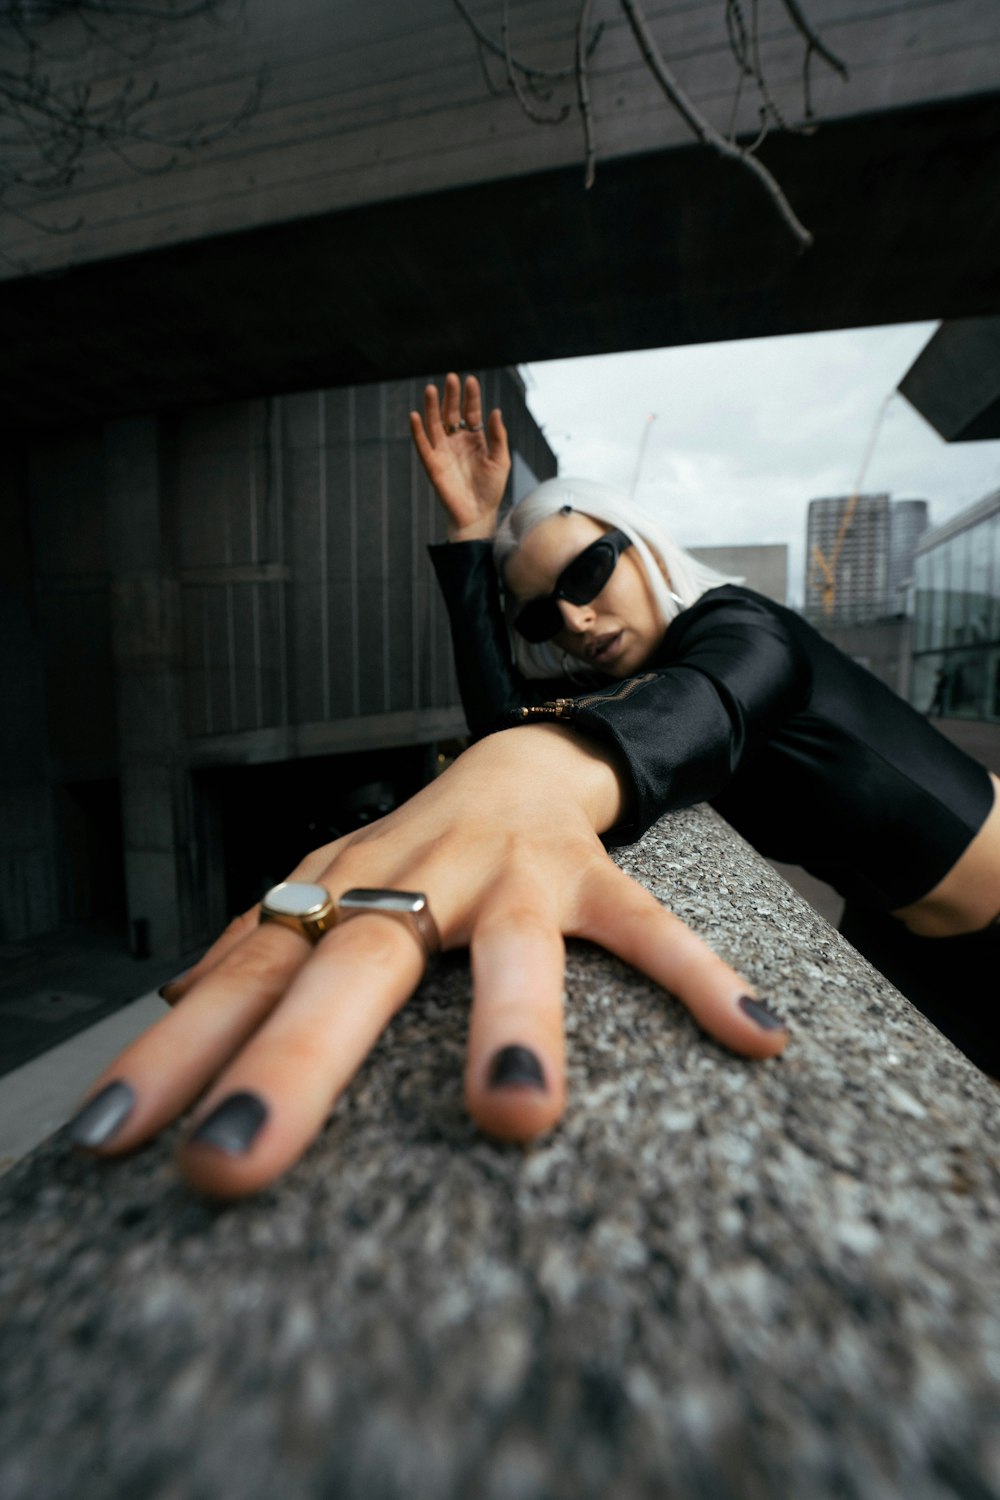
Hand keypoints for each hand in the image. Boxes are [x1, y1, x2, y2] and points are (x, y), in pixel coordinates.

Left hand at [65, 728, 788, 1198]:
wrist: (521, 755)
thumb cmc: (416, 846)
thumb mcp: (331, 882)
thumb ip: (261, 938)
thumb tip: (175, 1000)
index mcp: (342, 889)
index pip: (246, 970)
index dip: (175, 1049)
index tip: (112, 1138)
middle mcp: (417, 875)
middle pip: (351, 962)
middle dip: (292, 1063)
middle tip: (233, 1161)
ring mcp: (511, 873)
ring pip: (514, 944)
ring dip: (513, 1020)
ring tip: (514, 1111)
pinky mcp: (595, 875)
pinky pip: (654, 929)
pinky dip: (703, 980)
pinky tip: (758, 1036)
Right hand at [410, 373, 510, 540]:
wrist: (478, 514)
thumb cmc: (491, 489)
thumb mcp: (500, 460)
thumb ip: (498, 436)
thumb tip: (495, 411)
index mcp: (475, 438)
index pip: (471, 412)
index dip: (471, 397)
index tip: (471, 380)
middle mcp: (457, 441)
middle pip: (451, 413)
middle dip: (451, 396)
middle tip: (451, 378)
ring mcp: (443, 451)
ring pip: (435, 424)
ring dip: (432, 407)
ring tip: (431, 388)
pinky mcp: (432, 464)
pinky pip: (422, 445)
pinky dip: (417, 431)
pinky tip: (415, 415)